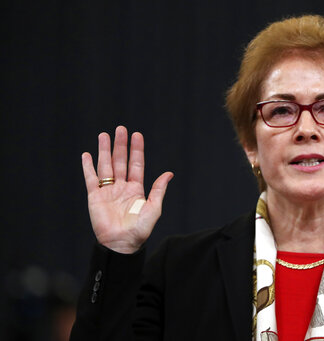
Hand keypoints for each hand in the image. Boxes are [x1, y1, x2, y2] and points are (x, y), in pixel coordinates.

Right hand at [81, 126, 172, 253]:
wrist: (121, 244)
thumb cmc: (140, 229)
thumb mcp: (154, 208)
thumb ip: (158, 189)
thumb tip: (169, 173)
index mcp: (136, 189)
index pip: (136, 164)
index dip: (136, 150)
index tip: (136, 135)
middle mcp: (121, 188)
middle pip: (120, 161)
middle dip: (120, 145)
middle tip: (120, 129)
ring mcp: (108, 191)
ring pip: (106, 166)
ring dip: (104, 151)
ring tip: (104, 135)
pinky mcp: (95, 197)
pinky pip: (91, 179)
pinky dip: (88, 167)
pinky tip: (87, 154)